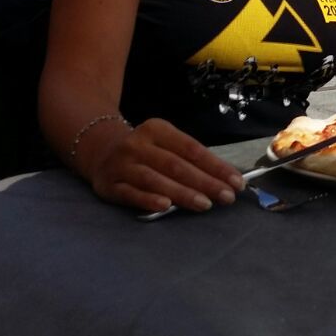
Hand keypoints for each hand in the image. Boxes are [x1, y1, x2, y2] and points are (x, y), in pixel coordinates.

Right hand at [84, 117, 244, 212]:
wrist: (99, 150)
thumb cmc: (145, 151)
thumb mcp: (165, 144)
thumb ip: (189, 159)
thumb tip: (225, 179)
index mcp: (157, 129)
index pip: (192, 149)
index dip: (216, 166)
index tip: (236, 182)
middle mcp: (138, 144)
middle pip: (176, 165)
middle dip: (205, 182)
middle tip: (227, 197)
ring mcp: (122, 164)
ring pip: (155, 180)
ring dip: (182, 193)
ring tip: (205, 204)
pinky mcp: (109, 185)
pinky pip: (130, 194)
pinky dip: (148, 200)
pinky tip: (165, 206)